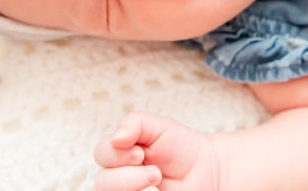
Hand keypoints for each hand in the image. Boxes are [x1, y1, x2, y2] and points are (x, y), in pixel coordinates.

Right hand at [94, 112, 220, 190]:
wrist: (207, 169)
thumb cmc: (181, 146)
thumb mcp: (160, 126)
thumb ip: (134, 123)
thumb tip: (114, 138)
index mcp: (120, 154)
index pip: (101, 154)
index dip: (116, 155)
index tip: (140, 153)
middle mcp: (119, 176)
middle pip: (102, 182)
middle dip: (129, 177)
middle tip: (155, 172)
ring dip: (134, 189)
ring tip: (157, 184)